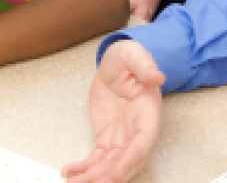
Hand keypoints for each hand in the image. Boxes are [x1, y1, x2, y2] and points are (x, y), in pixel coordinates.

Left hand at [61, 40, 164, 182]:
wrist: (118, 64)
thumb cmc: (130, 59)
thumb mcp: (136, 55)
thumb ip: (146, 66)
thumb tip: (157, 77)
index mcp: (147, 114)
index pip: (142, 143)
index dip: (130, 160)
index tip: (115, 173)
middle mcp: (137, 131)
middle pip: (126, 162)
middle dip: (109, 176)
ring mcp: (122, 138)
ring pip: (110, 166)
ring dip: (93, 177)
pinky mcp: (107, 139)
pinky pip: (97, 159)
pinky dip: (84, 168)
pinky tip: (69, 173)